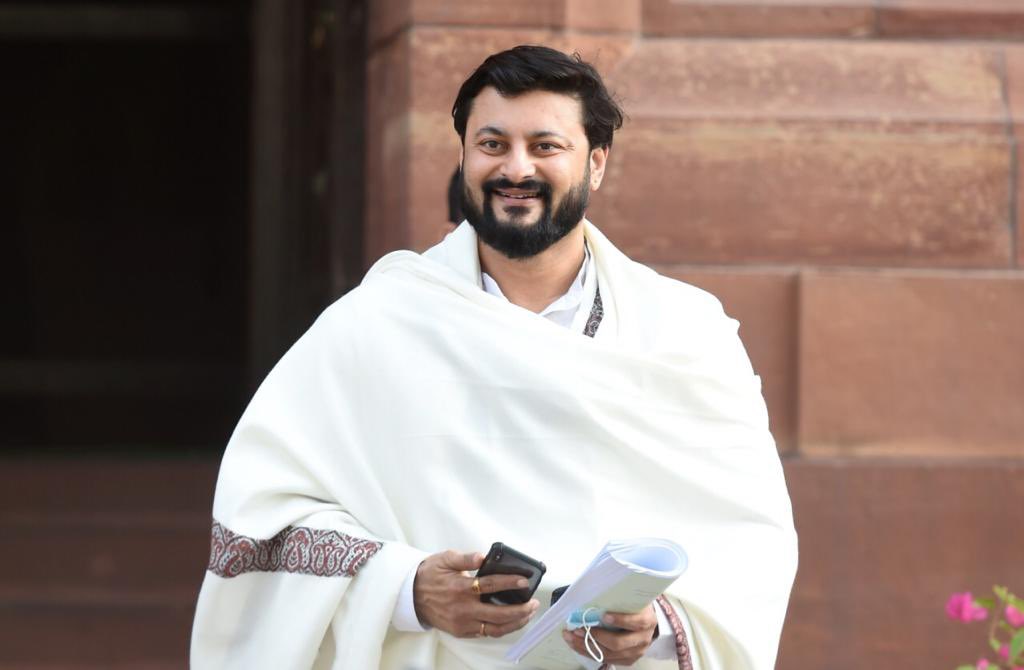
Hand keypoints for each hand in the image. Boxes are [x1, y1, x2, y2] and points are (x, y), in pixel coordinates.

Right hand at [413, 550, 539, 637]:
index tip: (524, 580)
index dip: (510, 583)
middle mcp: (463, 608)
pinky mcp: (461, 631)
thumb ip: (465, 558)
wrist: (411, 595)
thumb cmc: (430, 575)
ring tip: (527, 614)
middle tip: (533, 603)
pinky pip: (485, 633)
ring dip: (515, 623)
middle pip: (499, 613)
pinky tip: (511, 621)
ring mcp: (462, 623)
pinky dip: (501, 628)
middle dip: (520, 609)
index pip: (491, 586)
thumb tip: (482, 556)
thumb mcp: (445, 559)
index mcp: (461, 588)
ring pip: (495, 628)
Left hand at [560, 604, 658, 665]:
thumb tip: (594, 589)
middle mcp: (643, 639)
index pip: (636, 622)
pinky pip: (607, 660)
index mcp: (647, 620)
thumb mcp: (632, 598)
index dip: (620, 619)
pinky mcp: (628, 660)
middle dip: (595, 636)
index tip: (604, 615)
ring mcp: (636, 652)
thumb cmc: (634, 606)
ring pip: (609, 654)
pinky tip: (577, 646)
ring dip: (587, 647)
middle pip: (618, 643)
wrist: (646, 621)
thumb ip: (619, 596)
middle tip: (578, 629)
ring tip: (571, 638)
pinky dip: (589, 653)